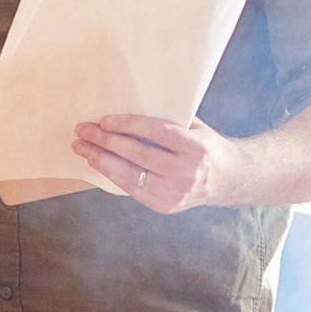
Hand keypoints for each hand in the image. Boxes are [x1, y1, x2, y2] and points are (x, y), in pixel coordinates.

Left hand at [73, 114, 242, 213]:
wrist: (228, 180)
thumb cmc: (205, 146)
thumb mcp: (195, 128)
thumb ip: (168, 120)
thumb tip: (127, 105)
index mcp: (196, 148)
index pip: (156, 132)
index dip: (128, 125)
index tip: (104, 120)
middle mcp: (187, 172)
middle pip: (138, 154)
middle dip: (105, 141)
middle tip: (83, 130)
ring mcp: (176, 193)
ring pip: (129, 175)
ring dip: (100, 160)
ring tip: (82, 147)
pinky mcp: (165, 206)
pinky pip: (131, 189)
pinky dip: (111, 174)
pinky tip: (97, 162)